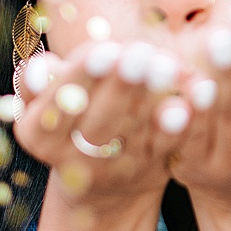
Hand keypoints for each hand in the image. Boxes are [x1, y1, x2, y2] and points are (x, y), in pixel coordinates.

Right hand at [12, 38, 195, 211]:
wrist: (102, 181)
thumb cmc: (70, 116)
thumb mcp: (44, 101)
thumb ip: (38, 79)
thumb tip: (41, 67)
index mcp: (38, 136)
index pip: (56, 105)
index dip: (81, 77)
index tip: (103, 50)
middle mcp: (73, 161)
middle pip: (99, 121)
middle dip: (122, 85)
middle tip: (141, 53)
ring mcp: (116, 170)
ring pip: (136, 131)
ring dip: (154, 97)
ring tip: (166, 65)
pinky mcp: (150, 171)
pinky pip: (167, 145)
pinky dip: (181, 122)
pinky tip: (192, 96)